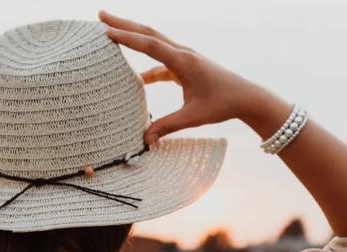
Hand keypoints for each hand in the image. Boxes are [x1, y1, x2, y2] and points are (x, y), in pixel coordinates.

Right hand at [99, 10, 257, 144]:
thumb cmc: (222, 104)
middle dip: (124, 24)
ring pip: (154, 42)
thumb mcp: (193, 117)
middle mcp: (183, 54)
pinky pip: (160, 61)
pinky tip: (136, 77)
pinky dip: (146, 65)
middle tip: (101, 16)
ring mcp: (184, 58)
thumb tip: (144, 140)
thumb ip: (166, 126)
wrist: (246, 97)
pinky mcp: (185, 66)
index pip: (151, 45)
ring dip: (133, 36)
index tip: (107, 32)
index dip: (128, 38)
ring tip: (111, 31)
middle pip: (148, 33)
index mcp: (184, 62)